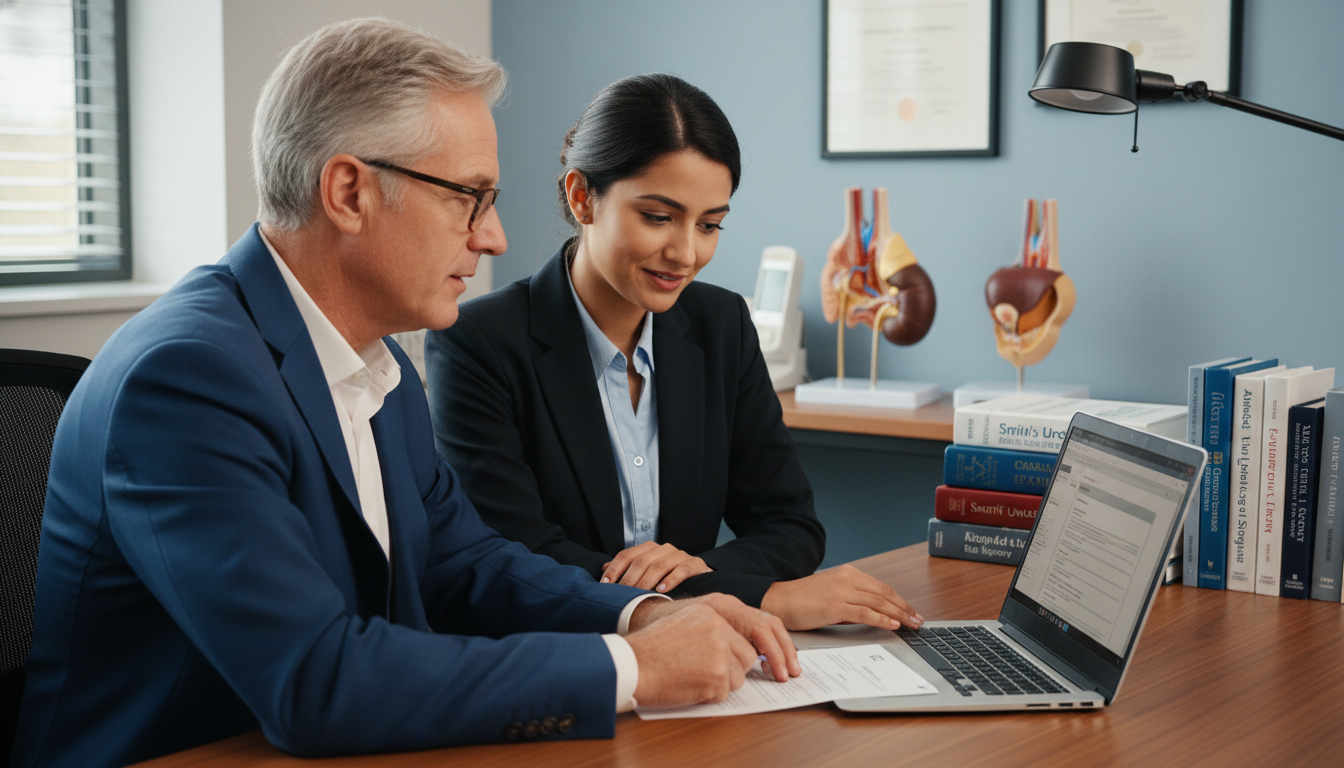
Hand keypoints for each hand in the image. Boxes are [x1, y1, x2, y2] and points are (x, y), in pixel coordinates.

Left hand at [601, 541, 711, 592]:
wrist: (701, 578)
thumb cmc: (668, 577)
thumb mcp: (647, 572)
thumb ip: (627, 569)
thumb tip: (603, 568)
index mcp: (649, 548)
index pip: (626, 555)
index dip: (614, 569)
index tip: (605, 584)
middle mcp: (664, 548)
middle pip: (641, 561)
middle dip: (629, 578)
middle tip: (622, 594)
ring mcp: (680, 555)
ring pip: (659, 565)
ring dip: (647, 581)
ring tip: (639, 594)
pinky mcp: (695, 564)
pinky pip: (681, 570)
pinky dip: (670, 580)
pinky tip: (662, 590)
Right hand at [626, 596, 798, 707]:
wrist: (632, 662)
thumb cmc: (653, 645)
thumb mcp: (688, 619)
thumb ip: (718, 625)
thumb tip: (749, 646)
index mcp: (716, 606)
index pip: (761, 623)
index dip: (778, 645)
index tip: (788, 661)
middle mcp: (721, 624)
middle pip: (750, 654)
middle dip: (750, 668)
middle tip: (778, 677)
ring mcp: (720, 649)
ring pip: (739, 674)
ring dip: (722, 681)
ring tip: (694, 674)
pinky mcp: (717, 673)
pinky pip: (725, 691)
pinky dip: (709, 694)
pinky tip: (689, 683)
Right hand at [760, 564, 923, 631]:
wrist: (778, 600)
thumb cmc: (801, 600)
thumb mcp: (830, 594)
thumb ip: (851, 601)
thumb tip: (873, 614)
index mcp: (847, 573)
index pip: (881, 587)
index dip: (899, 600)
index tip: (910, 610)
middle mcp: (846, 578)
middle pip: (884, 593)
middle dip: (904, 607)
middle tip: (917, 619)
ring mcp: (841, 591)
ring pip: (878, 602)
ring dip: (898, 614)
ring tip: (911, 624)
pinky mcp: (834, 605)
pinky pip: (865, 613)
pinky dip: (881, 619)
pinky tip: (892, 625)